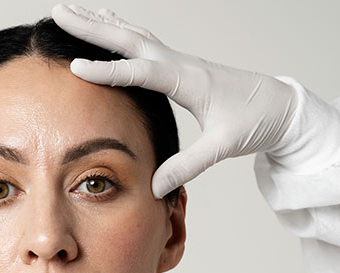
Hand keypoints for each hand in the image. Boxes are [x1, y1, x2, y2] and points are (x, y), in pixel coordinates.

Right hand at [51, 4, 298, 197]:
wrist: (281, 106)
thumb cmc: (256, 122)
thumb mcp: (224, 147)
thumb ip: (188, 166)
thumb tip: (154, 187)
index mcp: (189, 80)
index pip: (141, 71)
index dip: (109, 70)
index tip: (76, 67)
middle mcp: (181, 63)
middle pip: (130, 38)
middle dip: (92, 27)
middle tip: (59, 13)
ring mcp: (179, 61)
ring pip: (134, 34)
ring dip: (101, 23)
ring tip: (71, 12)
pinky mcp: (180, 65)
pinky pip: (143, 42)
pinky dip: (120, 31)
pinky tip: (108, 26)